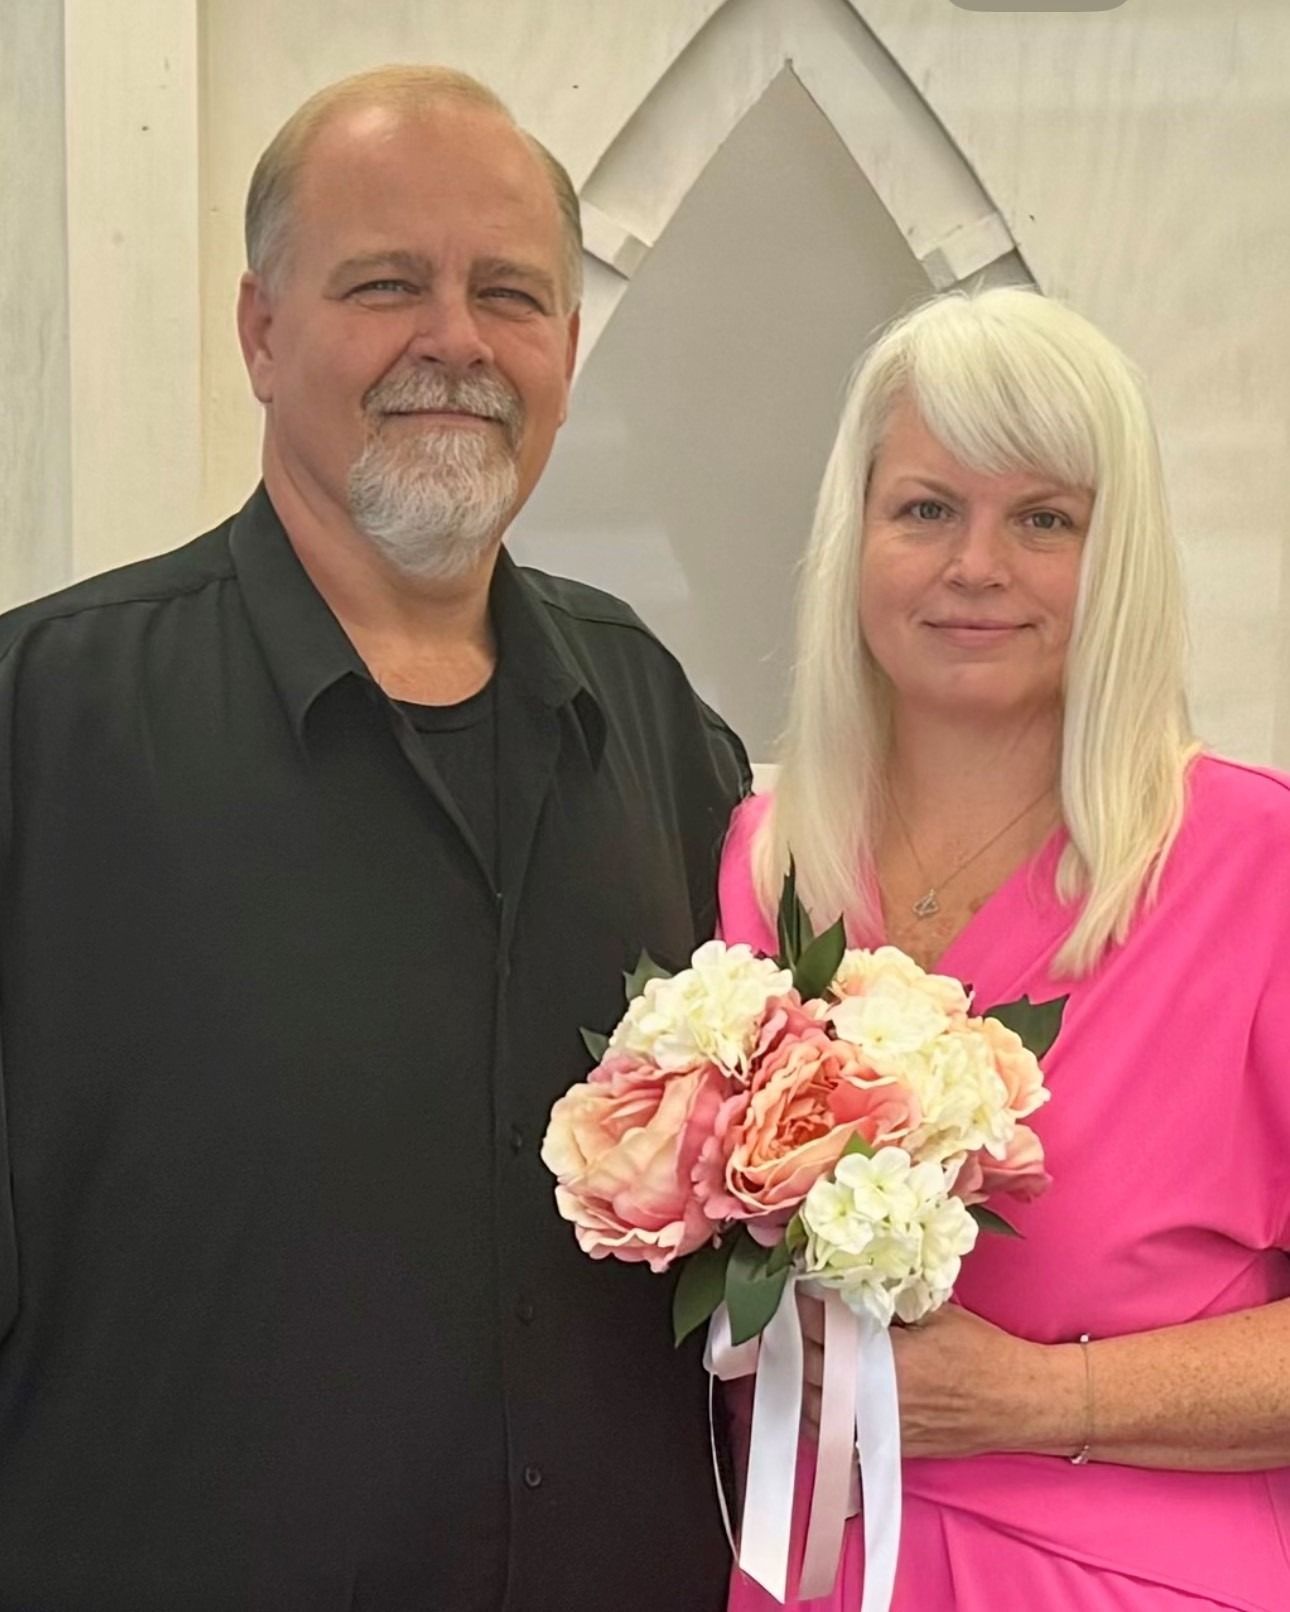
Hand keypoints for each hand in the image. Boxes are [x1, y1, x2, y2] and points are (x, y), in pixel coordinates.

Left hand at [800, 1295, 1080, 1459]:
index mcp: (886, 1363)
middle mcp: (876, 1402)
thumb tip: (847, 1285)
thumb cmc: (983, 1353)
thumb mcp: (934, 1313)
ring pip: (816, 1409)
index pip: (823, 1331)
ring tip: (796, 1351)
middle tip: (787, 1315)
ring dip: (801, 1380)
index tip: (792, 1288)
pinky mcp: (890, 1447)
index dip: (804, 1307)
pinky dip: (822, 1410)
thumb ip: (887, 1303)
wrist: (1021, 1402)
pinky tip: (818, 1390)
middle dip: (796, 1340)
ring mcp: (881, 1430)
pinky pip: (838, 1434)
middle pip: (811, 1371)